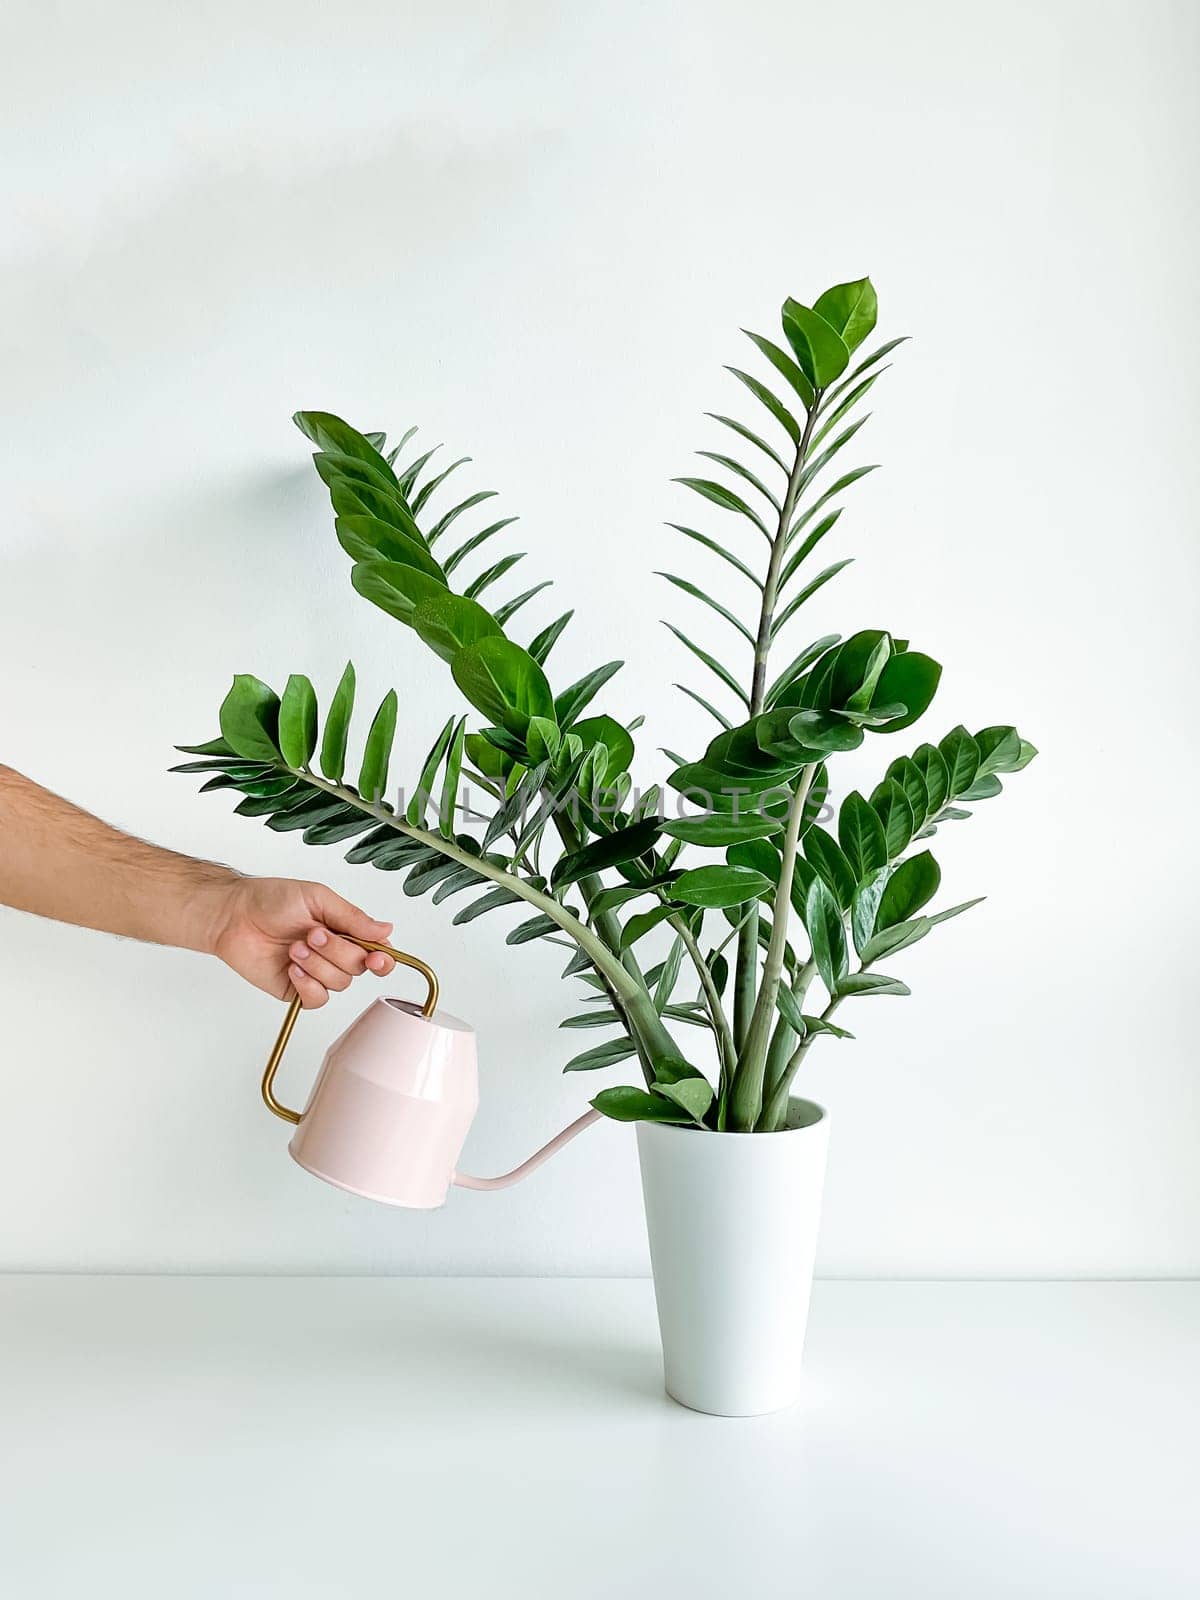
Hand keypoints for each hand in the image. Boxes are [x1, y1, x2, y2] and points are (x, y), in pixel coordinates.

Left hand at [209, 877, 396, 1007]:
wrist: (234, 916)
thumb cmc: (271, 900)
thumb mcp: (318, 898)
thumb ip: (353, 917)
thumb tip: (386, 930)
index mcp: (344, 930)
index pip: (377, 951)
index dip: (382, 958)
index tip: (375, 957)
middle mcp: (334, 953)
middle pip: (358, 967)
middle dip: (335, 951)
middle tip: (311, 934)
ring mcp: (317, 973)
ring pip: (339, 983)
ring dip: (317, 964)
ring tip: (294, 947)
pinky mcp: (297, 990)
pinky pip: (317, 999)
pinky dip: (307, 984)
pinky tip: (292, 969)